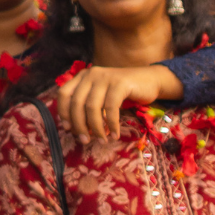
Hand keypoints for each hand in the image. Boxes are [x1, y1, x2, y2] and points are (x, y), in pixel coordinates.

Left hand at [56, 65, 180, 142]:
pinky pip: (110, 107)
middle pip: (77, 103)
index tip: (68, 128)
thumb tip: (74, 128)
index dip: (63, 112)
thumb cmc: (123, 92)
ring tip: (102, 140)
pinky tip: (114, 134)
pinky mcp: (120, 83)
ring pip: (92, 107)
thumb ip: (87, 104)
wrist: (150, 80)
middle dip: (79, 125)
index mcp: (82, 76)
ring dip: (96, 128)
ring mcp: (105, 77)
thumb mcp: (101, 95)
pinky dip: (111, 124)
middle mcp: (91, 74)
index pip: (64, 94)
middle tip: (85, 140)